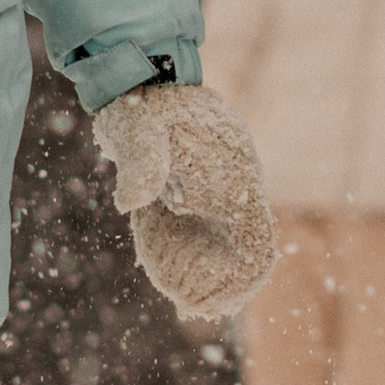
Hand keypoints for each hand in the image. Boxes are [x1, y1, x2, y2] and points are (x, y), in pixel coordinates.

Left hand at [91, 81, 277, 326]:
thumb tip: (129, 203)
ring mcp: (222, 184)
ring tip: (183, 294)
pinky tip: (169, 264)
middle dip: (227, 279)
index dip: (245, 272)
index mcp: (232, 172)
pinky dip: (195, 251)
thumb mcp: (138, 130)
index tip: (222, 298)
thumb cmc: (141, 106)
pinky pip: (210, 229)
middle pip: (247, 245)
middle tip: (196, 305)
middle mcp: (235, 181)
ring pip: (228, 240)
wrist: (142, 80)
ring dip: (210, 267)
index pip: (254, 236)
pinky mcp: (204, 186)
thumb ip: (140, 164)